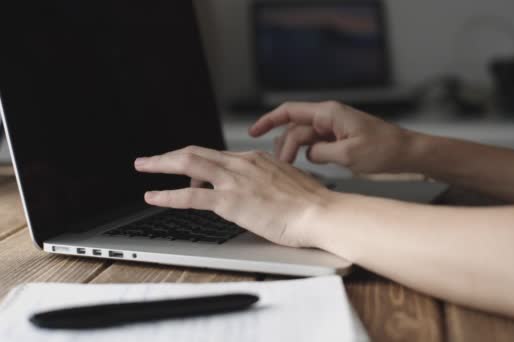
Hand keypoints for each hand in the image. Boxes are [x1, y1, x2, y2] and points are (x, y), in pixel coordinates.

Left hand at [134, 146, 331, 247]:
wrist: (320, 213)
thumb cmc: (310, 203)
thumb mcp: (287, 183)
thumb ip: (267, 181)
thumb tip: (259, 190)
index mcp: (255, 159)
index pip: (216, 155)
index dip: (195, 161)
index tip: (182, 166)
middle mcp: (242, 164)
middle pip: (196, 152)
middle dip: (168, 155)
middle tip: (149, 159)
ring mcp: (235, 180)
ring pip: (188, 164)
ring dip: (161, 165)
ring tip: (143, 168)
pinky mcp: (231, 201)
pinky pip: (191, 195)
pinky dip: (167, 194)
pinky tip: (153, 195)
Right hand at [249, 101, 416, 173]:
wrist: (405, 153)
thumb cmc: (384, 149)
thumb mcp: (349, 155)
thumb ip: (321, 153)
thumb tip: (307, 155)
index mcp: (329, 114)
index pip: (290, 111)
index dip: (269, 120)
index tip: (253, 132)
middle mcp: (328, 117)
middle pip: (294, 128)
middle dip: (283, 146)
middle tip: (281, 167)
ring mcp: (333, 128)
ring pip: (303, 138)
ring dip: (294, 152)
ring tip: (289, 170)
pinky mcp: (338, 139)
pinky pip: (315, 145)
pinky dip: (307, 155)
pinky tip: (304, 168)